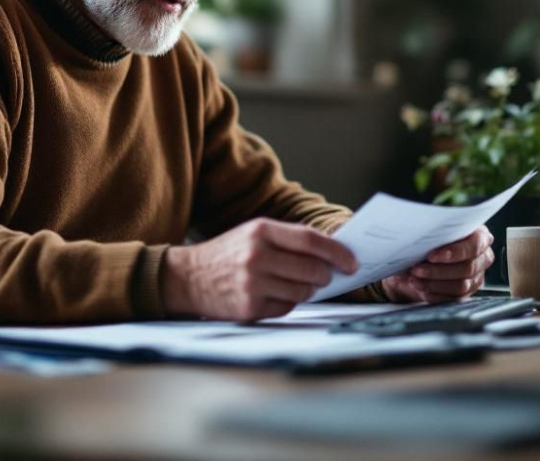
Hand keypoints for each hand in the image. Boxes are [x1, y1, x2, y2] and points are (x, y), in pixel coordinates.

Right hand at [161, 219, 358, 321]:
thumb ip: (289, 239)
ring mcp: (253, 283)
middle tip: (328, 276)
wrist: (188, 277)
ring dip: (308, 291)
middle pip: (312, 269)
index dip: (337, 252)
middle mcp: (257, 256)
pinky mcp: (250, 307)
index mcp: (261, 231)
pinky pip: (286, 307)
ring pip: (303, 291)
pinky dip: (288, 303)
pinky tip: (275, 294)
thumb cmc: (228, 254)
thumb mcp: (253, 233)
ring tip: (298, 285)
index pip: (311, 241)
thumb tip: (331, 251)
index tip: (351, 261)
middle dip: (326, 275)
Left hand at [380, 226, 493, 302]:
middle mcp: (482, 257)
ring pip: (460, 285)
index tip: (431, 256)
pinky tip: (420, 287)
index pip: (474, 245)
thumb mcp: (432, 231)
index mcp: (480, 236)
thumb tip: (416, 236)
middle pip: (467, 268)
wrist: (422, 257)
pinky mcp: (467, 293)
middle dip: (438, 270)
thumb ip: (433, 232)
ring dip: (433, 283)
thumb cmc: (431, 239)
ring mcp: (476, 277)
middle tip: (417, 269)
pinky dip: (434, 294)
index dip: (454, 252)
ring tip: (414, 278)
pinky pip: (453, 298)